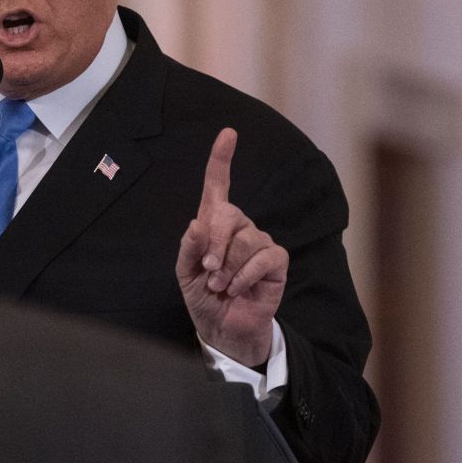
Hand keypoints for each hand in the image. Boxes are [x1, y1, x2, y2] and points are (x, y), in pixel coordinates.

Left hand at [176, 128, 285, 368]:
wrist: (223, 328)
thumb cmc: (204, 298)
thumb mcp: (185, 275)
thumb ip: (188, 249)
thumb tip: (197, 224)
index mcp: (214, 225)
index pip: (218, 186)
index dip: (221, 159)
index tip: (228, 134)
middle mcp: (239, 228)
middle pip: (228, 214)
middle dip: (214, 243)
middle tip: (207, 270)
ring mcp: (260, 242)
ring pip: (246, 239)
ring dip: (228, 267)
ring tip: (222, 286)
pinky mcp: (276, 261)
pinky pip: (264, 257)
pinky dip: (245, 275)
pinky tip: (238, 288)